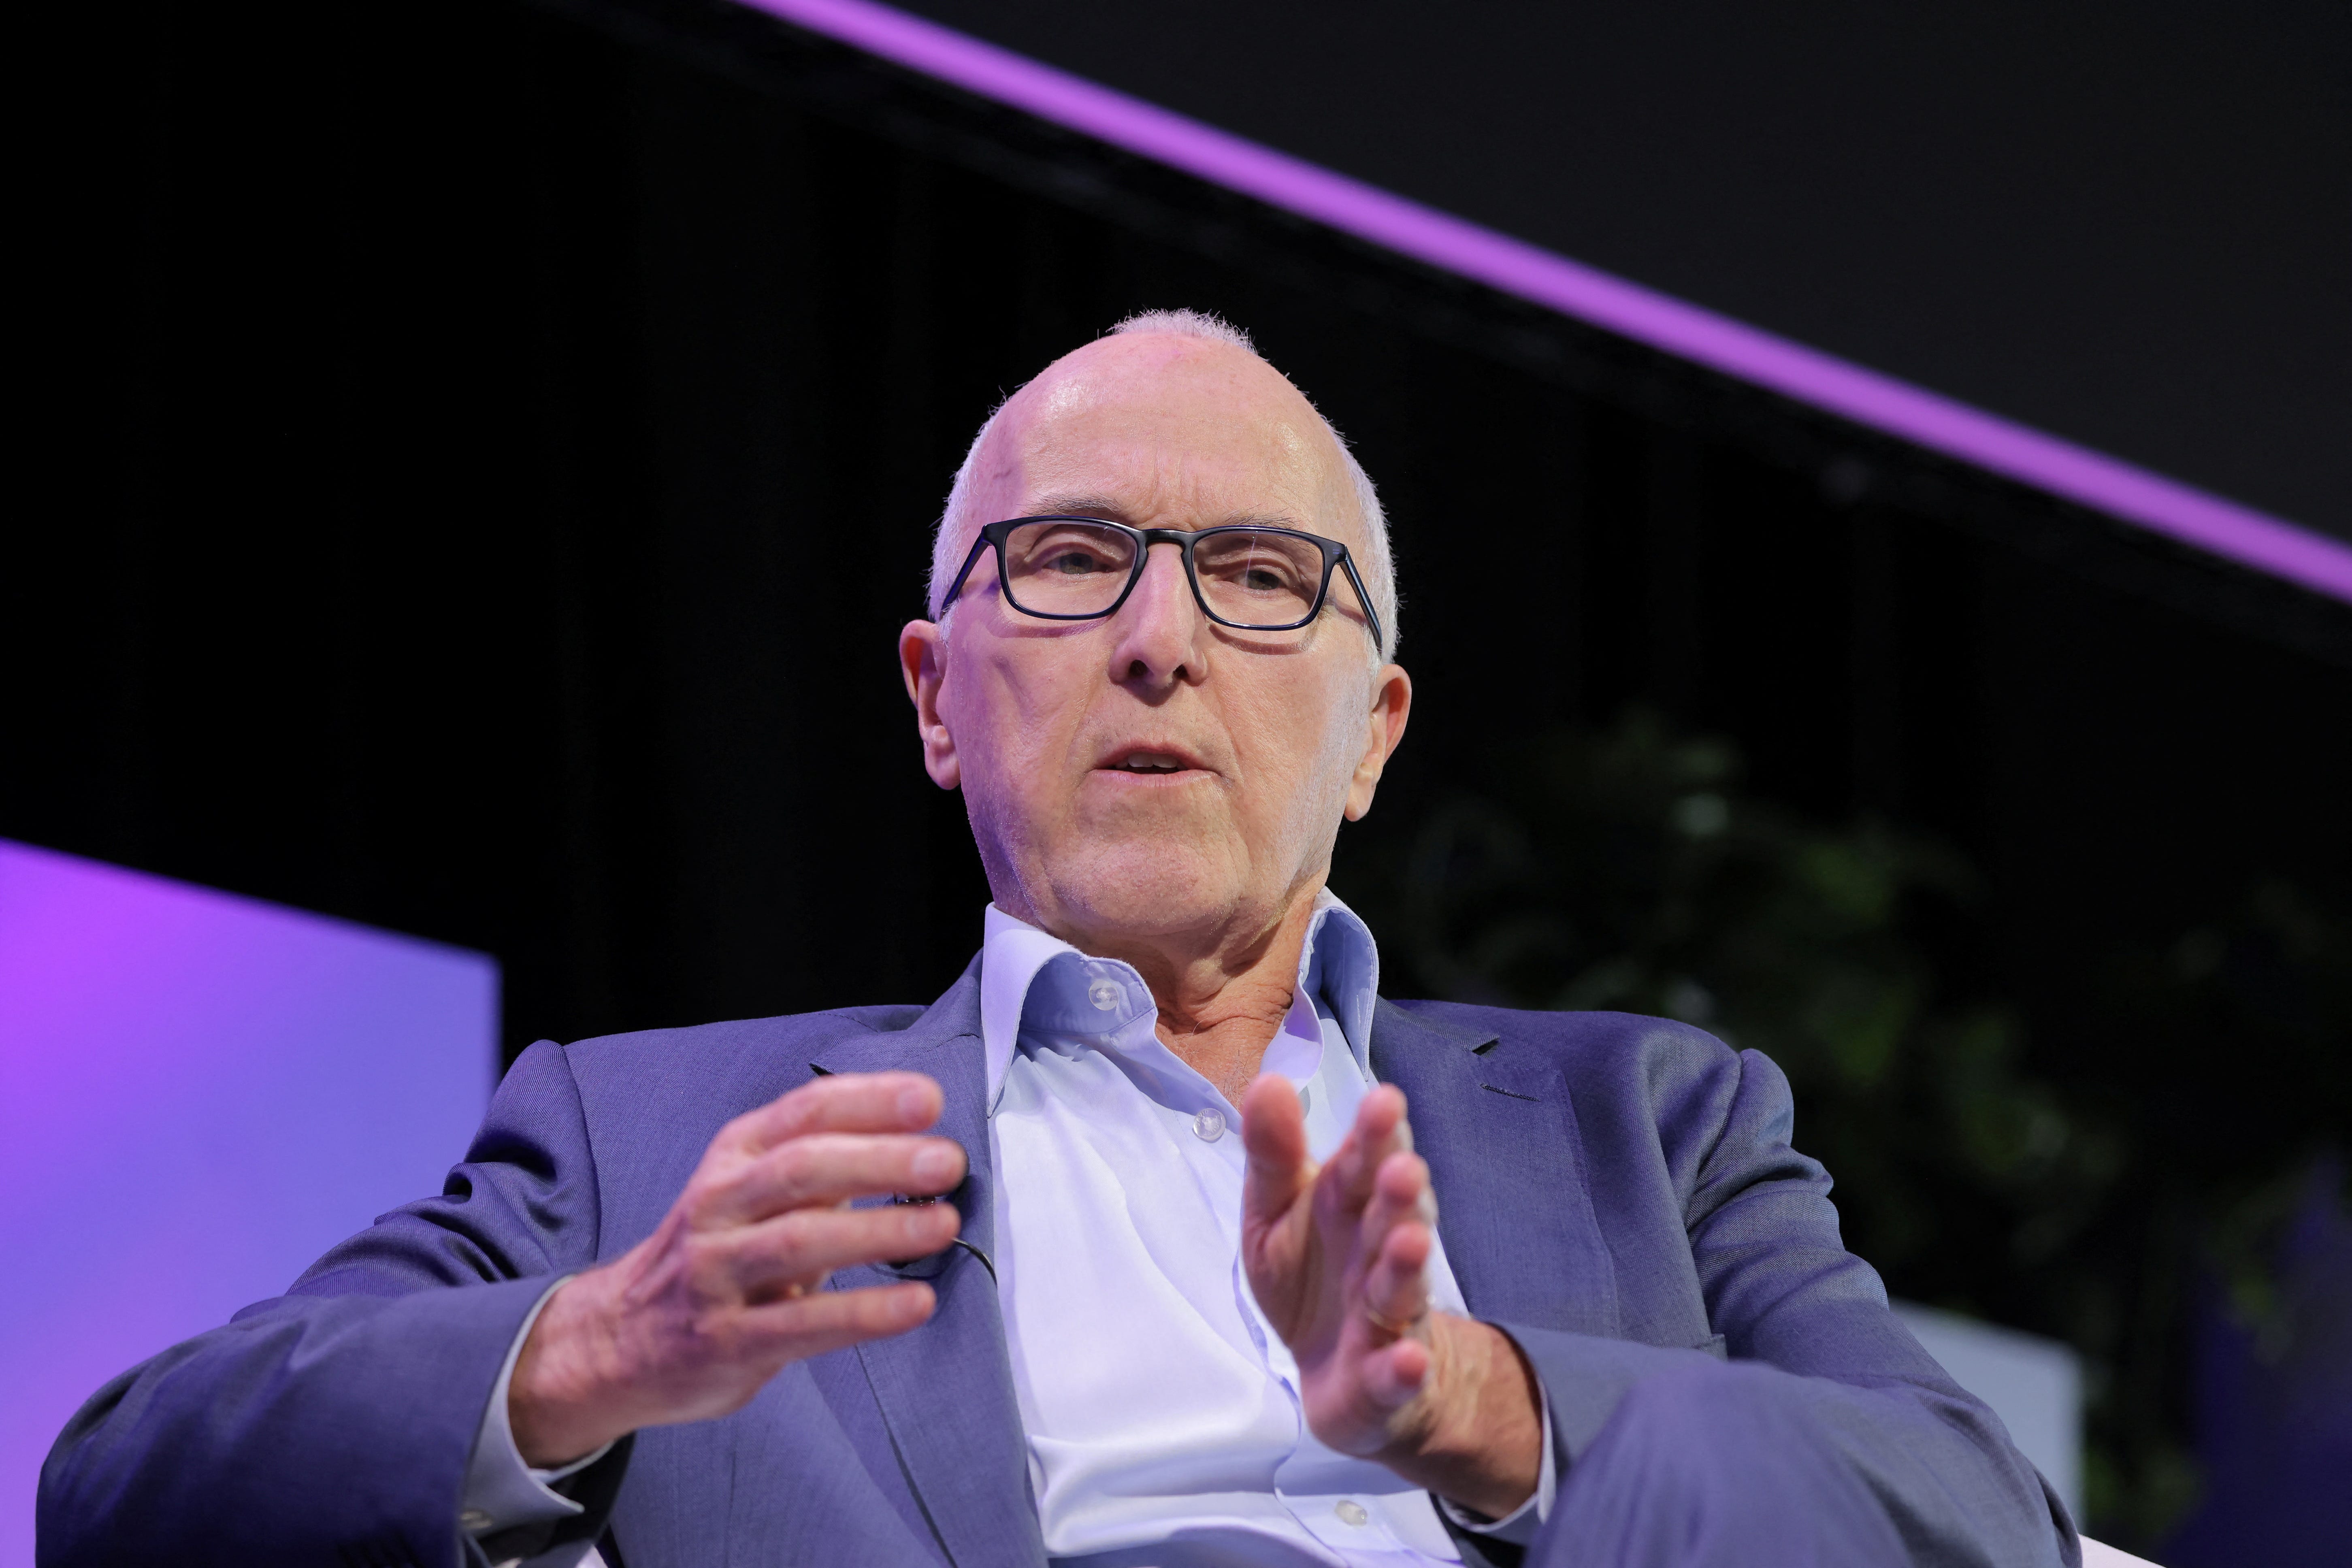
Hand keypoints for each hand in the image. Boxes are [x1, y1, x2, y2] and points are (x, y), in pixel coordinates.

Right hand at [508, 1071, 966, 1465]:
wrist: (617, 1339)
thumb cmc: (714, 1253)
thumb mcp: (751, 1192)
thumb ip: (822, 1164)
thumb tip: (919, 1141)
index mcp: (733, 1157)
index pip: (803, 1112)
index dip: (868, 1101)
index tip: (929, 1099)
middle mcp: (719, 1205)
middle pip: (801, 1168)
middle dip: (879, 1159)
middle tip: (946, 1162)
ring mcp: (716, 1274)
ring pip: (799, 1241)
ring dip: (878, 1231)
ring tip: (943, 1225)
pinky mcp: (725, 1341)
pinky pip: (801, 1326)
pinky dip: (864, 1313)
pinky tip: (915, 1304)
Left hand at [1240, 1077, 1541, 1519]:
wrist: (1342, 1375)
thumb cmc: (1311, 1278)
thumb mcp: (1275, 1213)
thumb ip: (1274, 1155)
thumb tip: (1268, 1081)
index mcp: (1350, 1204)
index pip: (1364, 1162)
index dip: (1375, 1135)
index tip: (1383, 1102)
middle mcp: (1379, 1251)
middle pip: (1392, 1218)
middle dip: (1399, 1193)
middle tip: (1402, 1168)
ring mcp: (1390, 1317)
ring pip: (1400, 1288)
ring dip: (1406, 1266)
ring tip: (1408, 1242)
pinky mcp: (1386, 1379)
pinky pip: (1397, 1374)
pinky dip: (1404, 1367)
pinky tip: (1407, 1358)